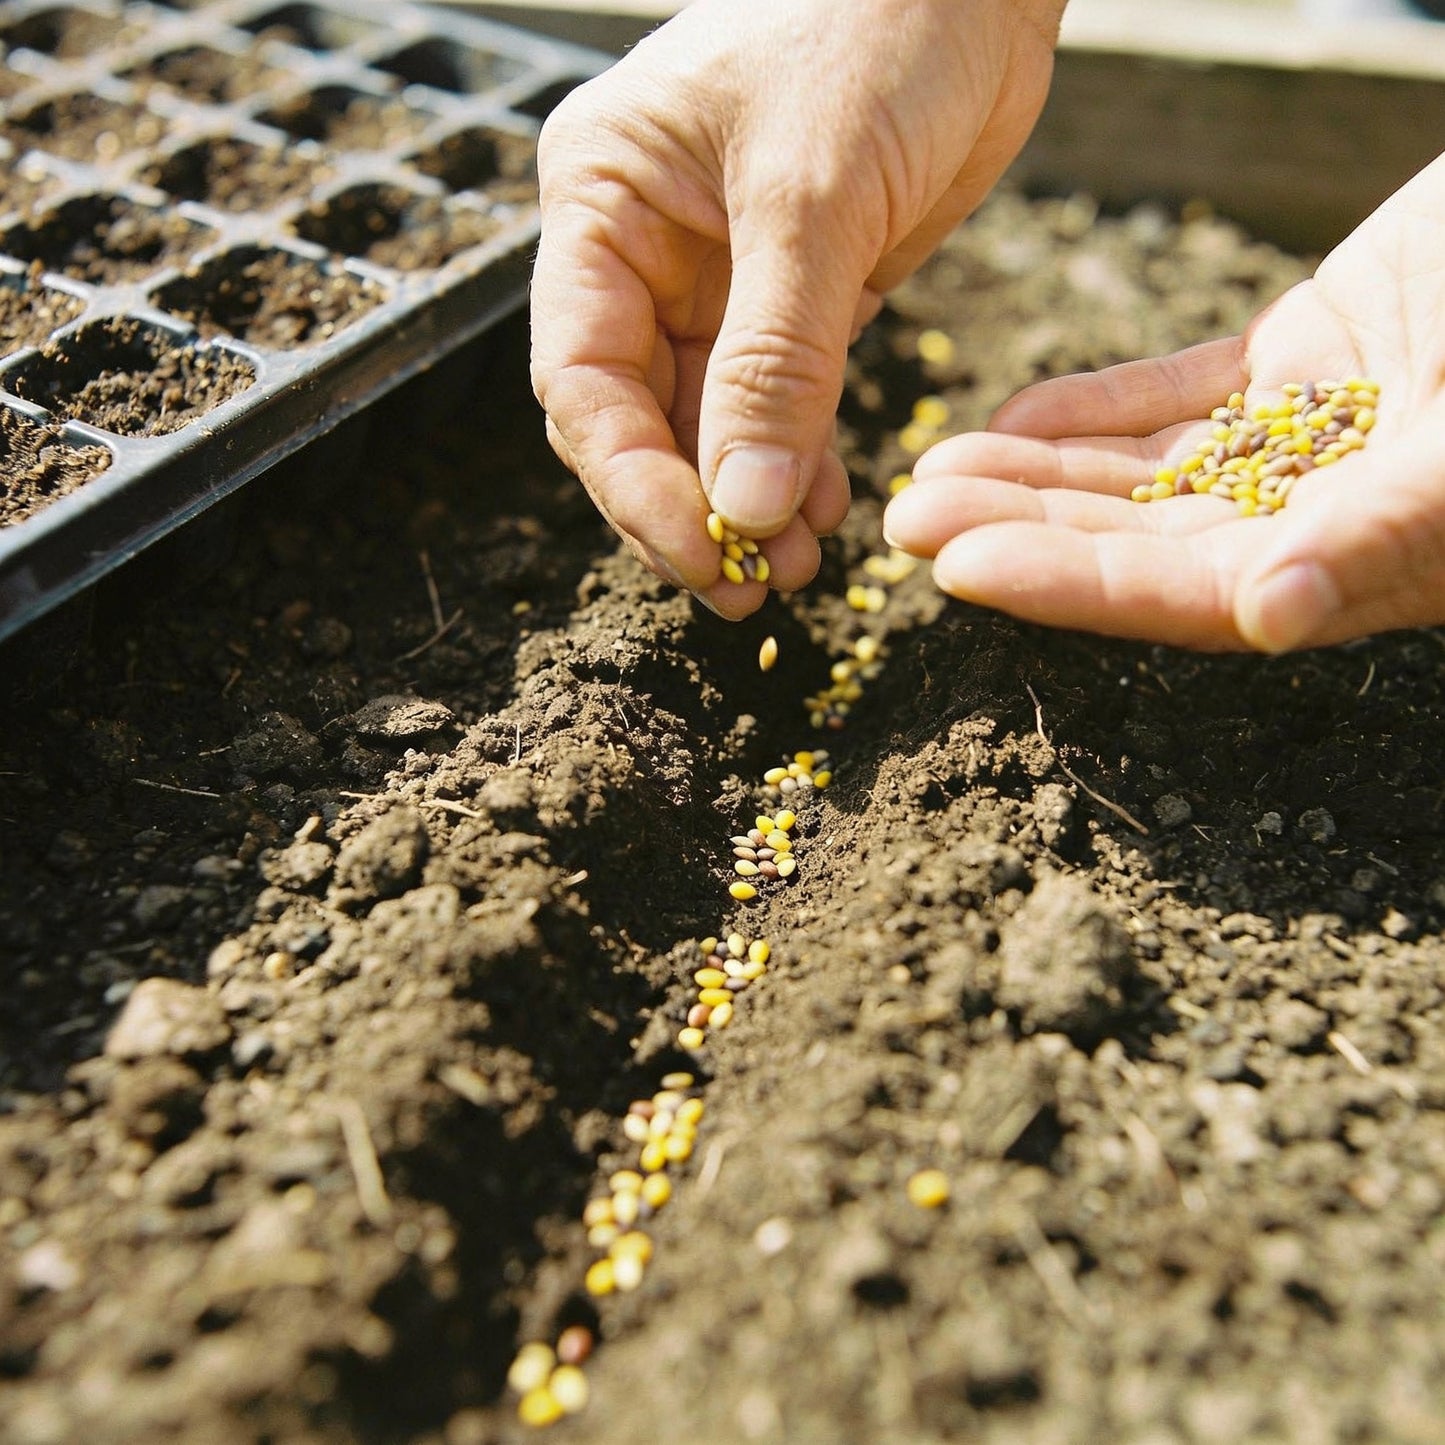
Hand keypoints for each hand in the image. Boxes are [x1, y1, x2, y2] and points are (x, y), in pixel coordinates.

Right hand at [530, 0, 1062, 615]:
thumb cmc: (878, 22)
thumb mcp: (816, 197)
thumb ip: (775, 360)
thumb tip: (741, 510)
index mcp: (602, 201)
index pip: (582, 376)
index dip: (630, 481)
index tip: (696, 552)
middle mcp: (643, 246)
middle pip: (635, 416)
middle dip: (689, 507)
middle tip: (747, 588)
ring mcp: (717, 275)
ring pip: (708, 423)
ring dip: (747, 502)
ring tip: (797, 566)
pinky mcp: (795, 293)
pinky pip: (777, 404)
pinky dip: (797, 464)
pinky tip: (827, 510)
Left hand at [883, 153, 1444, 651]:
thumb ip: (1383, 533)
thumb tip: (1271, 617)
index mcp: (1364, 564)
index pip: (1187, 594)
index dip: (1070, 584)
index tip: (959, 569)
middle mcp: (1324, 516)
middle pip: (1141, 538)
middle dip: (1021, 529)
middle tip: (905, 518)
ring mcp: (1311, 437)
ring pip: (1145, 469)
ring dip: (1034, 471)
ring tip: (927, 467)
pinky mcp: (1306, 357)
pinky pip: (1177, 392)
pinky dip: (1095, 406)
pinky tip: (1008, 417)